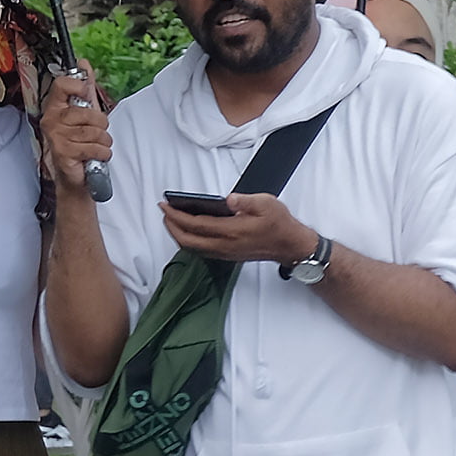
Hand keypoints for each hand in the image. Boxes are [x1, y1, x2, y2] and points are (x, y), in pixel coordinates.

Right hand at [36, 71, 110, 190]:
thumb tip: (83, 62)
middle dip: (101, 125)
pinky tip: (96, 156)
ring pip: (93, 131)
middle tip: (97, 132)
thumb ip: (84, 86)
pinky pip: (93, 147)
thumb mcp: (85, 111)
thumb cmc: (80, 141)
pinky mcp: (63, 152)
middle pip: (87, 112)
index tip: (86, 94)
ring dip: (103, 141)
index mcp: (55, 106)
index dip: (78, 86)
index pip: (62, 84)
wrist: (75, 175)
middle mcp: (51, 119)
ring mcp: (56, 136)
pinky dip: (102, 153)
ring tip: (98, 145)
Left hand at [160, 192, 318, 269]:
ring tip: (171, 219)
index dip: (176, 216)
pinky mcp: (228, 255)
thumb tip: (229, 199)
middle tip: (164, 212)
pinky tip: (188, 230)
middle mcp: (225, 245)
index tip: (165, 205)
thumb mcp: (266, 204)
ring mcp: (225, 253)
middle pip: (188, 241)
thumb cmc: (279, 224)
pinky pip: (201, 251)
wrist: (290, 246)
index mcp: (231, 232)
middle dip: (171, 226)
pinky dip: (189, 241)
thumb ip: (245, 201)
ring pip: (193, 248)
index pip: (195, 225)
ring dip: (178, 234)